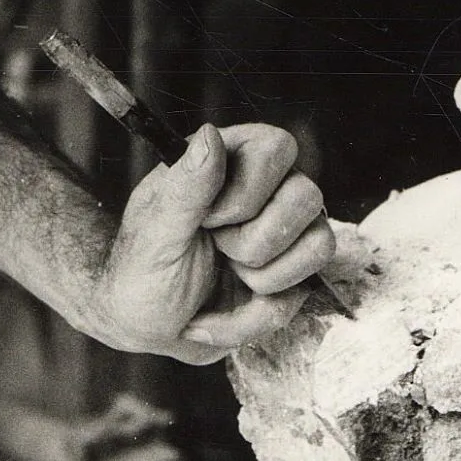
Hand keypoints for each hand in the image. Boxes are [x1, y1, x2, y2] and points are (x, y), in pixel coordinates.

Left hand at [89, 123, 334, 363]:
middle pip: (307, 197)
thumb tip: (210, 134)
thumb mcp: (155, 231)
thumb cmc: (140, 270)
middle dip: (254, 242)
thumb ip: (186, 186)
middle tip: (215, 248)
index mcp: (229, 160)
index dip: (249, 190)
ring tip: (223, 276)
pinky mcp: (292, 278)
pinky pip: (302, 294)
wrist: (144, 326)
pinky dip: (253, 317)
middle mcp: (267, 190)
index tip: (207, 219)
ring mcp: (286, 234)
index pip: (278, 147)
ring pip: (320, 245)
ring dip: (262, 279)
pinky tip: (217, 315)